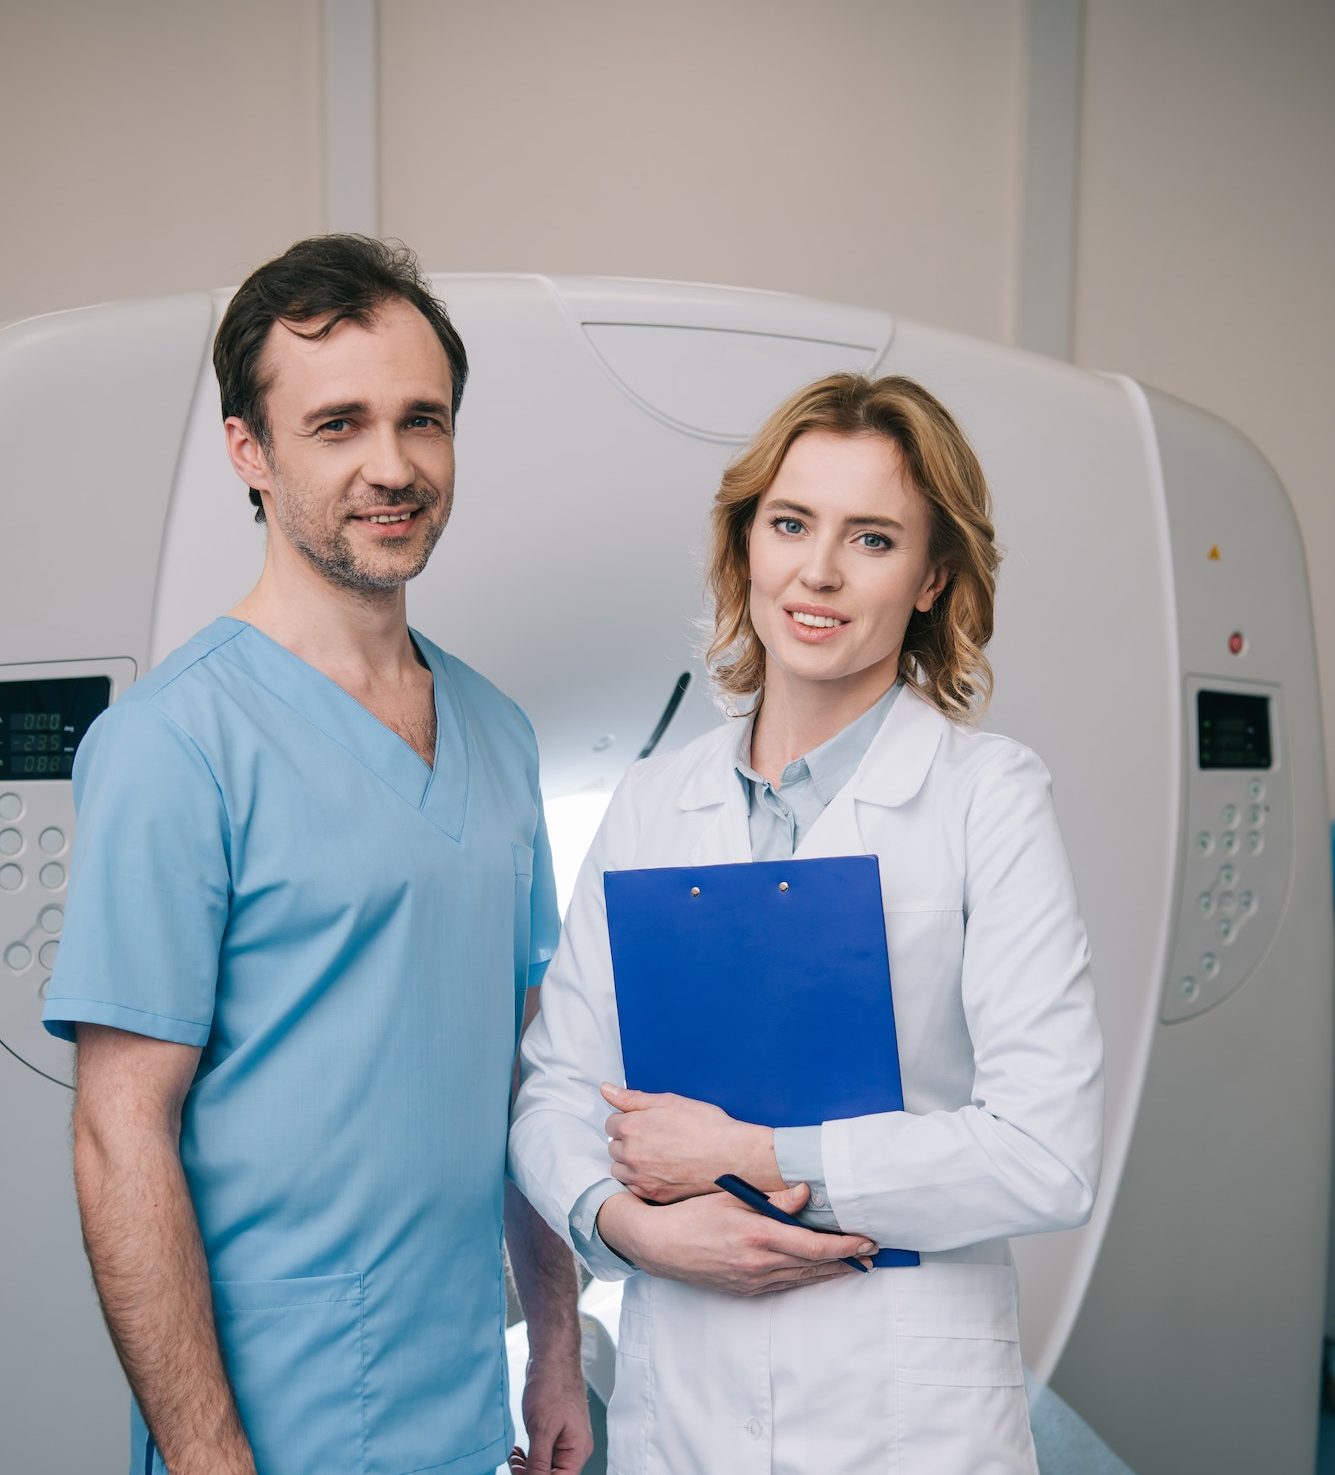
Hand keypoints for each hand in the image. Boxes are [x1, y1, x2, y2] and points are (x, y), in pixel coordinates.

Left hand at [514, 1341, 593, 1474]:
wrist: (552, 1357)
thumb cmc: (553, 1384)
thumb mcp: (542, 1428)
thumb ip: (539, 1462)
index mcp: (577, 1451)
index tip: (519, 1473)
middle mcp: (575, 1448)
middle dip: (530, 1474)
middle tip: (513, 1465)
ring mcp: (566, 1440)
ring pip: (546, 1467)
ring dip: (528, 1466)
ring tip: (513, 1457)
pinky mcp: (556, 1432)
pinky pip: (544, 1453)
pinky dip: (530, 1456)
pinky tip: (518, 1451)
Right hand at [595, 1183, 875, 1296]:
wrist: (658, 1246)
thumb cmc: (691, 1214)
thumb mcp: (730, 1197)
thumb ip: (771, 1198)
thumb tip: (805, 1194)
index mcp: (757, 1236)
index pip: (813, 1246)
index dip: (845, 1246)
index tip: (866, 1240)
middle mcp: (759, 1264)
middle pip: (815, 1266)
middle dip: (847, 1259)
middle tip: (872, 1252)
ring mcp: (752, 1281)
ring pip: (802, 1278)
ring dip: (831, 1271)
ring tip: (855, 1262)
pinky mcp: (745, 1289)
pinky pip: (785, 1284)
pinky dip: (807, 1277)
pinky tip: (817, 1271)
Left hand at [601, 1084, 781, 1201]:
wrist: (731, 1157)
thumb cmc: (705, 1125)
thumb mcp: (669, 1102)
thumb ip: (632, 1098)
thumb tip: (605, 1089)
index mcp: (632, 1127)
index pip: (611, 1123)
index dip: (629, 1121)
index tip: (646, 1123)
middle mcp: (630, 1154)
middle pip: (613, 1146)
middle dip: (628, 1141)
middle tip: (655, 1138)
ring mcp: (640, 1178)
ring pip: (620, 1169)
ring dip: (630, 1162)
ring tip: (656, 1156)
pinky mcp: (652, 1195)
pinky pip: (633, 1187)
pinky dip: (641, 1180)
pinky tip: (661, 1172)